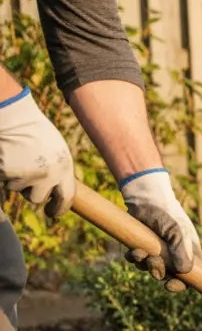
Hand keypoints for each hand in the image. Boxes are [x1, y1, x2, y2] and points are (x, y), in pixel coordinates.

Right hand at [0, 87, 75, 217]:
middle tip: (27, 174)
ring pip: (17, 188)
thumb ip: (58, 171)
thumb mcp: (57, 151)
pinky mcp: (5, 173)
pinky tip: (6, 157)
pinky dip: (3, 173)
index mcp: (64, 168)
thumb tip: (57, 193)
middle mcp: (46, 175)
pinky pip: (3, 182)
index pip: (66, 198)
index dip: (59, 208)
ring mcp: (24, 175)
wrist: (13, 117)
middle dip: (31, 190)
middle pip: (37, 198)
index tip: (52, 213)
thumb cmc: (35, 132)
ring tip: (16, 156)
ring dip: (15, 177)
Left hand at [119, 168, 201, 292]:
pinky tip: (133, 250)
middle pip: (168, 275)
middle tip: (153, 261)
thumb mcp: (178, 230)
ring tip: (140, 252)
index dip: (181, 284)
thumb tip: (184, 272)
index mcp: (188, 251)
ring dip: (144, 264)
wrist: (144, 197)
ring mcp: (157, 250)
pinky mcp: (142, 246)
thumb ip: (182, 251)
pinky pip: (138, 261)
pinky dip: (134, 258)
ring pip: (151, 269)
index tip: (170, 285)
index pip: (189, 275)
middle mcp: (174, 253)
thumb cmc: (166, 212)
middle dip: (158, 272)